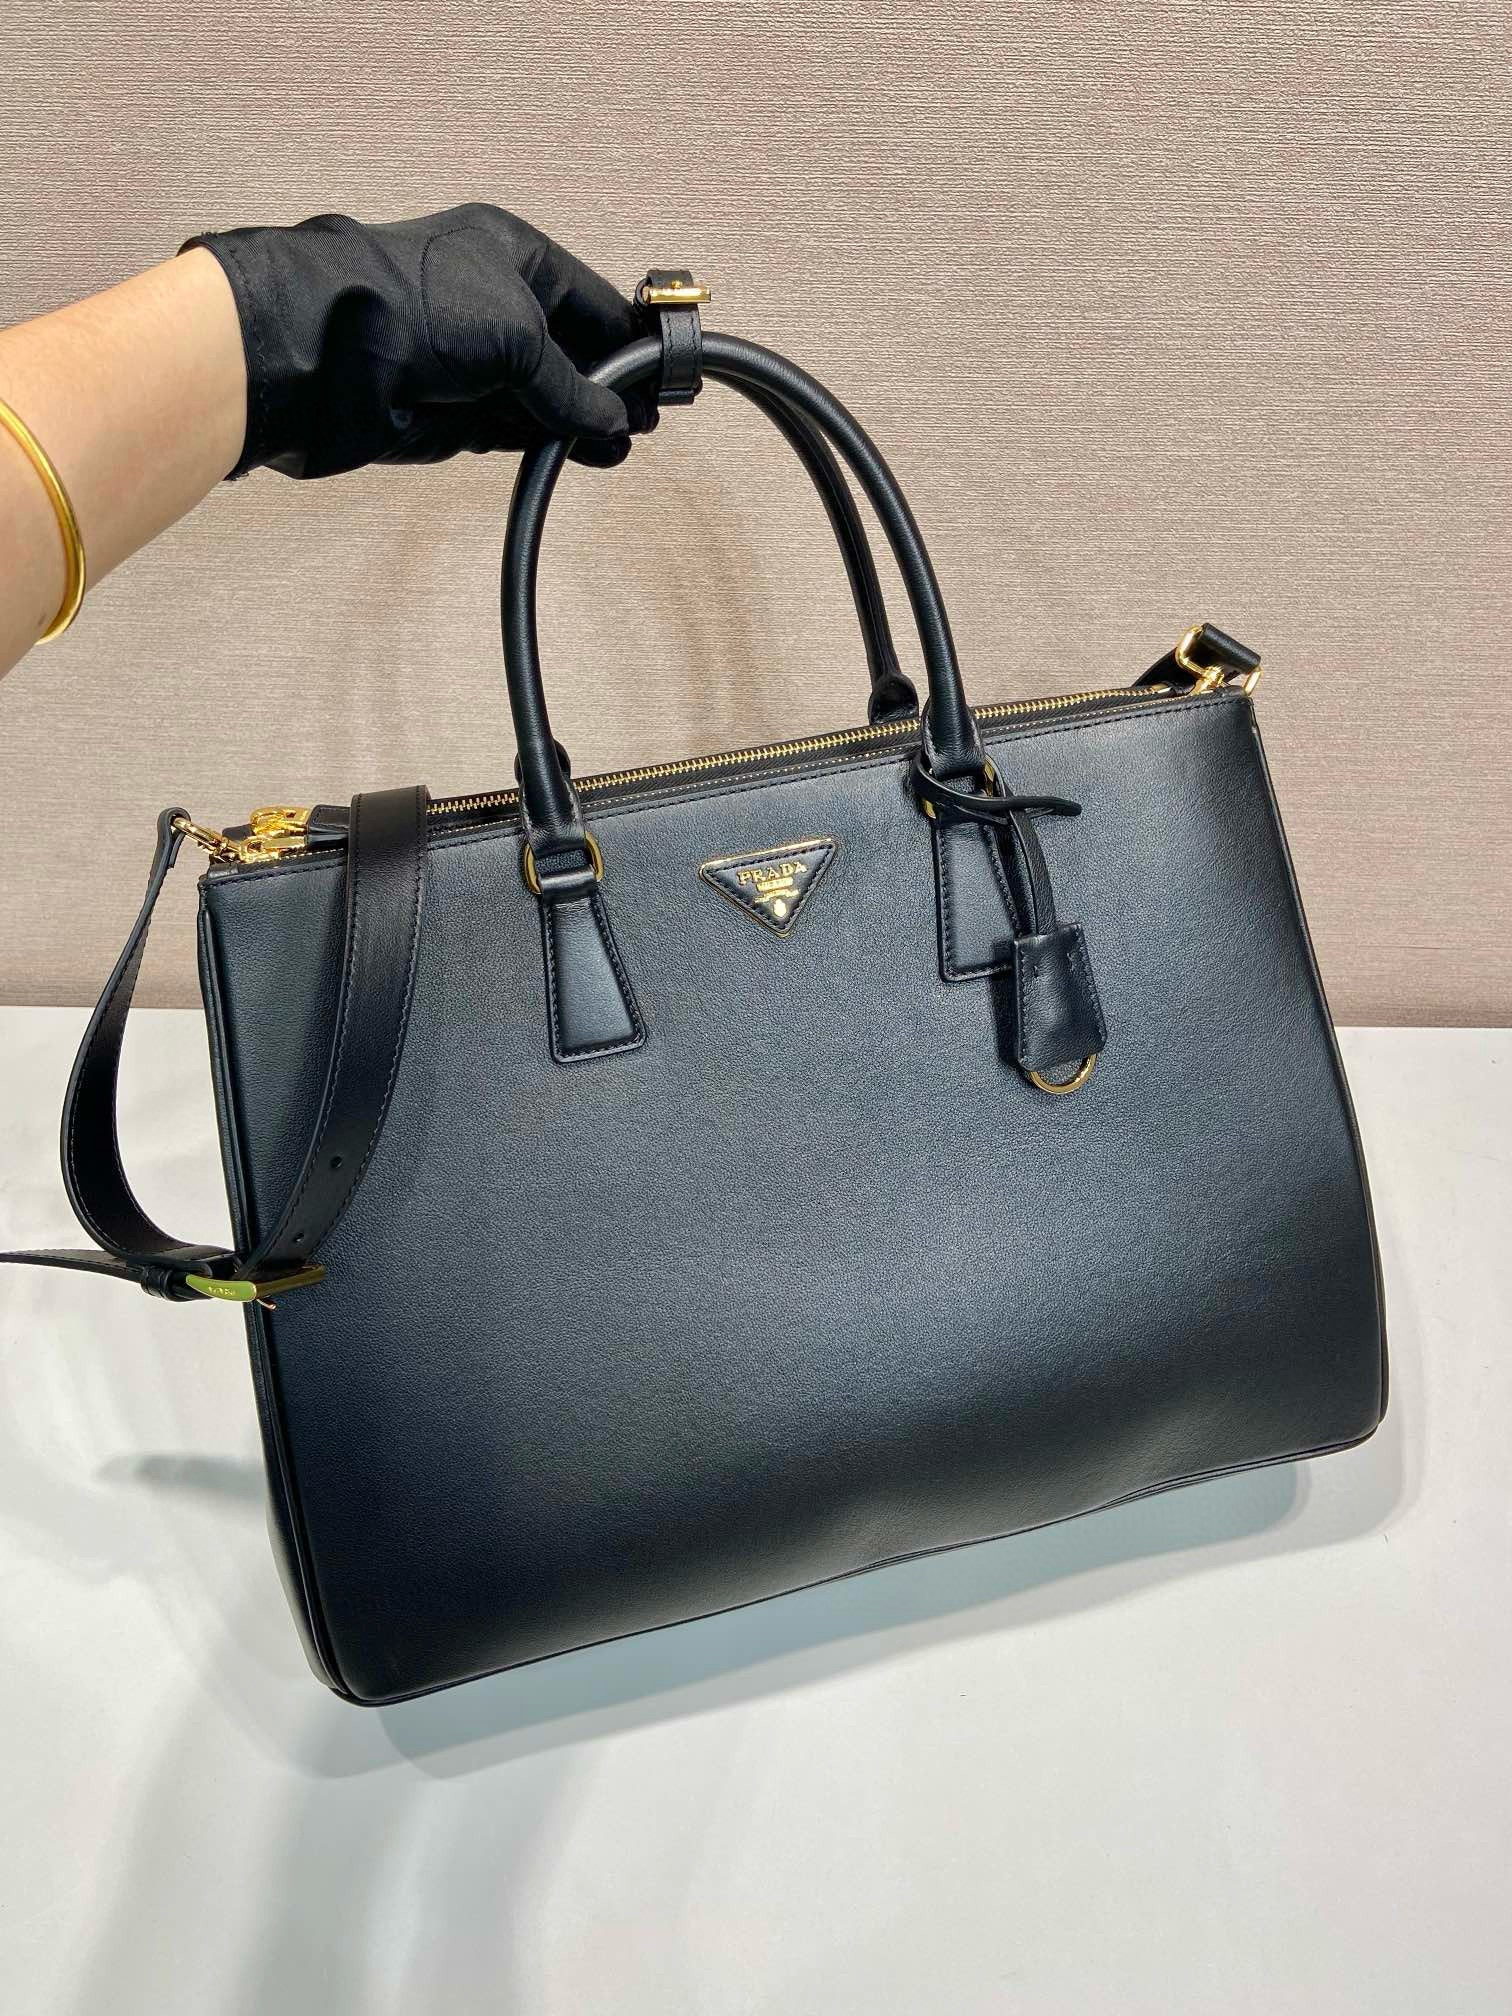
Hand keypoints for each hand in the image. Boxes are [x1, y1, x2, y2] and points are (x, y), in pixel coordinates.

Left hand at [183, 205, 652, 479]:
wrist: (327, 352)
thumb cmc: (412, 305)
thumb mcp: (518, 335)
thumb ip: (571, 385)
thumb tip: (611, 420)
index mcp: (509, 253)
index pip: (588, 297)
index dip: (628, 337)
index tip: (664, 373)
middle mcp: (490, 301)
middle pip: (568, 349)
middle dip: (609, 384)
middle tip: (649, 418)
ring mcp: (469, 359)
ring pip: (543, 395)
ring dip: (583, 419)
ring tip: (622, 444)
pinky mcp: (449, 411)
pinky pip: (513, 428)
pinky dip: (548, 440)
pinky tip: (585, 452)